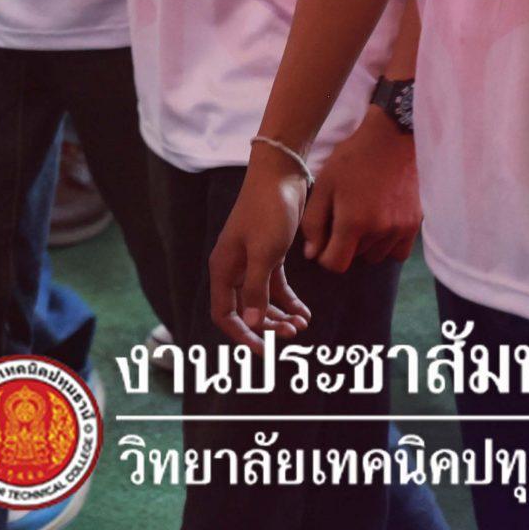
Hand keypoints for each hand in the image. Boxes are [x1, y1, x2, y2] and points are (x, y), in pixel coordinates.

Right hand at [207, 152, 313, 347]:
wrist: (280, 178)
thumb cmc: (268, 213)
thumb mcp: (264, 254)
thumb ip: (256, 290)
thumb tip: (252, 325)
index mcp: (223, 269)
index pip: (224, 314)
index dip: (242, 335)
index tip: (264, 351)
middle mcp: (233, 269)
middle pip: (244, 311)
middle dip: (267, 327)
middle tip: (294, 335)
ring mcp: (250, 262)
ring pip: (261, 301)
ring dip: (279, 316)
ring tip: (303, 324)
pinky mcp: (268, 255)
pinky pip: (275, 288)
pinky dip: (289, 302)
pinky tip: (305, 311)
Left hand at [299, 108, 419, 272]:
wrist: (391, 141)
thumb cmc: (351, 160)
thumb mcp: (324, 186)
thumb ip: (314, 223)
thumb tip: (312, 254)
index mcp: (353, 222)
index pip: (336, 264)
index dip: (325, 257)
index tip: (322, 241)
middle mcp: (380, 232)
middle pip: (356, 258)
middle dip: (344, 245)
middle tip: (342, 218)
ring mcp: (400, 230)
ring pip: (376, 256)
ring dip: (365, 245)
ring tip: (361, 217)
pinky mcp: (414, 225)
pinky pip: (398, 252)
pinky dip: (387, 245)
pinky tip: (379, 225)